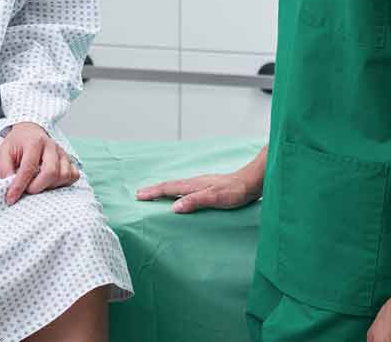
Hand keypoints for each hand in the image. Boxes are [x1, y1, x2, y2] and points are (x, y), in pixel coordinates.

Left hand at [0, 122, 79, 205]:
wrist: (30, 131)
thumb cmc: (17, 144)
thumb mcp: (3, 152)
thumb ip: (5, 169)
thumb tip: (9, 187)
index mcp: (34, 142)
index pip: (29, 167)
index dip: (19, 186)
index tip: (11, 198)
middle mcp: (51, 146)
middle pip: (51, 172)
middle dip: (38, 187)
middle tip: (27, 190)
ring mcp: (63, 153)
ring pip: (64, 175)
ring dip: (50, 186)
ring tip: (38, 184)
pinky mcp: (70, 160)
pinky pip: (74, 175)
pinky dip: (63, 183)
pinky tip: (51, 182)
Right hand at [135, 171, 259, 212]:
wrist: (251, 182)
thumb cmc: (235, 191)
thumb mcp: (215, 198)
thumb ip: (195, 201)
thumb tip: (174, 207)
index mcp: (193, 185)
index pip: (168, 188)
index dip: (153, 192)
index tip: (139, 195)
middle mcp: (195, 182)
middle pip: (170, 185)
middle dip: (154, 189)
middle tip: (140, 193)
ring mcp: (202, 184)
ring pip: (177, 186)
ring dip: (164, 190)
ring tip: (155, 193)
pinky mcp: (208, 187)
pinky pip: (186, 189)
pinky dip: (176, 191)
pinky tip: (180, 195)